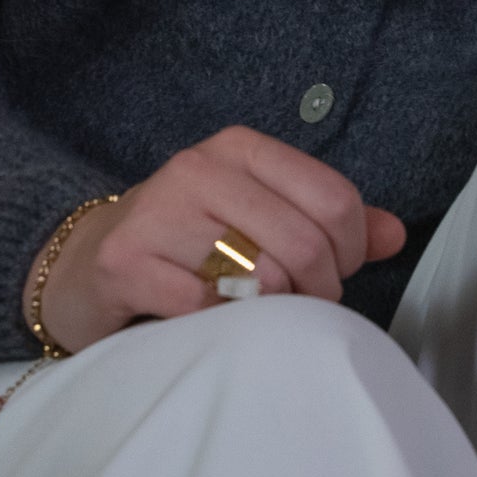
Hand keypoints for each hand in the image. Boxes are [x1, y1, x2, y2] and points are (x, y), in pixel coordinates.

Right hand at [32, 126, 406, 350]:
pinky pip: (206, 310)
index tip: (331, 275)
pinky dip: (220, 328)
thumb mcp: (256, 215)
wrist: (82, 264)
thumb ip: (325, 221)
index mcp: (240, 149)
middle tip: (297, 308)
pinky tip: (208, 323)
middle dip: (316, 293)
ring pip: (262, 279)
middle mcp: (200, 169)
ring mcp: (160, 213)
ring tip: (254, 314)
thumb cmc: (184, 243)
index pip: (334, 198)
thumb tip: (394, 233)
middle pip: (305, 244)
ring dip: (271, 314)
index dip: (348, 252)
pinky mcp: (127, 263)